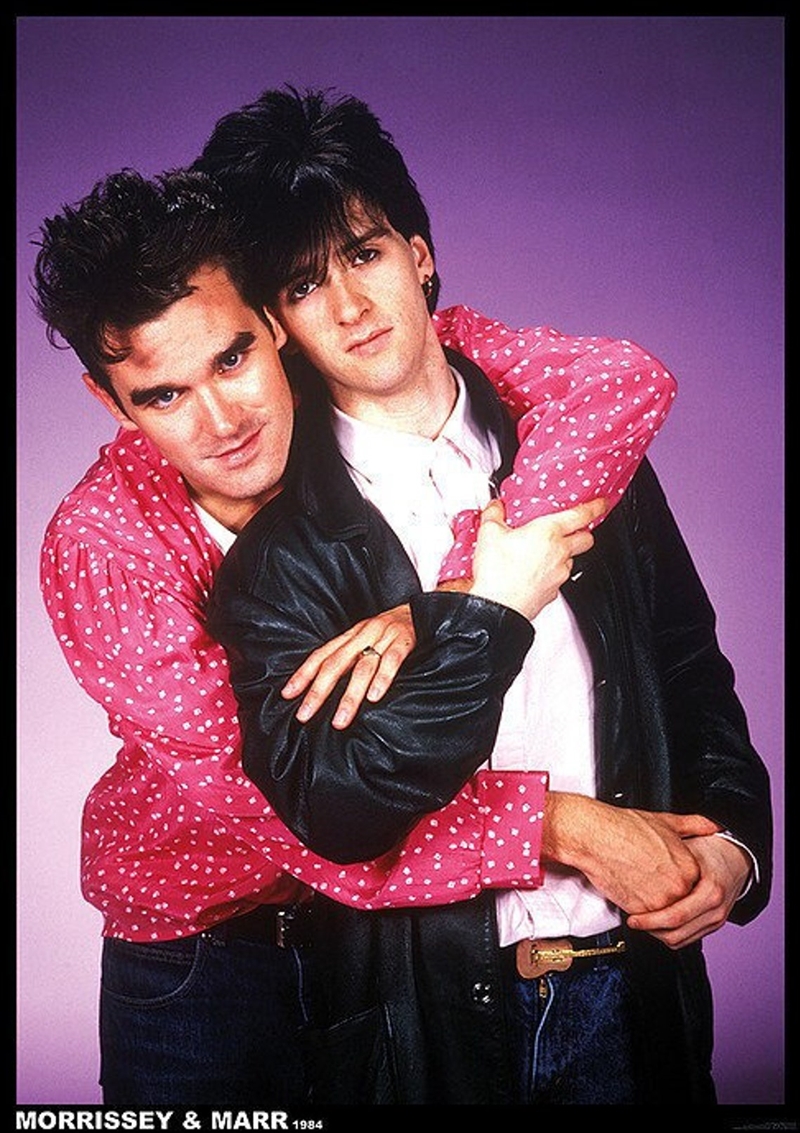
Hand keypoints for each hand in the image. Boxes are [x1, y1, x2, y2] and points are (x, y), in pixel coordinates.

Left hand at [281, 605, 415, 728]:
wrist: (422, 609)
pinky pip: (392, 661)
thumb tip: (325, 688)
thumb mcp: (365, 639)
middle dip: (318, 691)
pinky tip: (374, 697)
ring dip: (350, 696)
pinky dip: (382, 679)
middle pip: (335, 664)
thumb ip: (349, 658)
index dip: (303, 674)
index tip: (287, 695)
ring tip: (340, 720)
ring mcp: (384, 637)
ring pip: (363, 668)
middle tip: (305, 714)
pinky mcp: (405, 641)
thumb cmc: (391, 631)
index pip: (321, 655)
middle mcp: (363, 634)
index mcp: (351, 635)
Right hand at [469, 498, 605, 619]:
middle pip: (586, 538)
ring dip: (565, 553)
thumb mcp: (489, 533)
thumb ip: (494, 514)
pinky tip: (535, 572)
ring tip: (546, 551)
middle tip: (575, 528)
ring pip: (572, 559)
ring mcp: (559, 574)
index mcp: (548, 532)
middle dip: (584, 532)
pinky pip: (559, 577)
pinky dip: (552, 572)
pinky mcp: (553, 592)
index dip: (595, 506)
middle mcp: (560, 553)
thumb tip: (495, 507)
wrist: (498, 607)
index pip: (581, 515)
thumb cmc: (497, 573)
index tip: (601, 503)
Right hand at [542, 793, 720, 913]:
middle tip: (648, 879)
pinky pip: (646, 919)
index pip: (692, 885)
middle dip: (664, 894)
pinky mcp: (641, 912)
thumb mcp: (665, 821)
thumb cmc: (624, 828)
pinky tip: (630, 890)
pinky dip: (639, 911)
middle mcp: (679, 886)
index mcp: (690, 867)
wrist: (595, 836)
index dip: (674, 879)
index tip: (662, 872)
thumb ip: (694, 825)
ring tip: (638, 884)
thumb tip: (711, 824)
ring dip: (653, 905)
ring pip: (664, 913)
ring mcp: (660, 901)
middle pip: (679, 901)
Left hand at [626, 834, 751, 947]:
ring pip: (681, 941)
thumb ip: (668, 857)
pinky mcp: (713, 925)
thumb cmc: (711, 849)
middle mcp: (716, 911)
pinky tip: (657, 922)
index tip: (632, 917)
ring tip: (643, 921)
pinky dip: (670, 934)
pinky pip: (687, 938)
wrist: (737, 857)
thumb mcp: (689, 847)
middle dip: (650, 930)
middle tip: (633, 921)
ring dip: (659, 934)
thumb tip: (636, 861)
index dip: (650, 920)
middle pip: (677, 934)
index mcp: (710, 892)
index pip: (676, 916)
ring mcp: (716, 920)